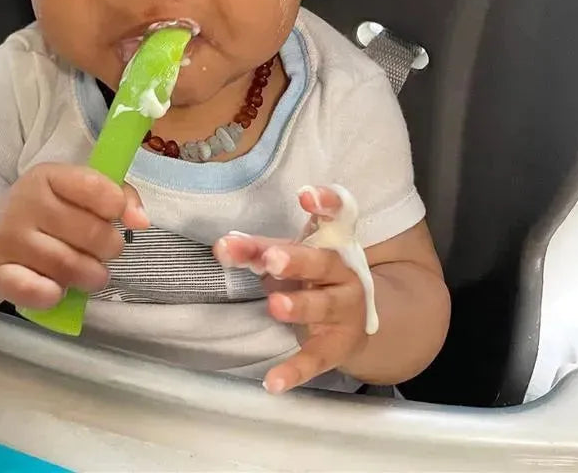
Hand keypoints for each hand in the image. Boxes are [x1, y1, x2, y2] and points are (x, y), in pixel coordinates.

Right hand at [0, 163, 148, 309]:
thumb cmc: (48, 212)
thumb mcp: (78, 192)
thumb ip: (119, 196)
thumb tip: (140, 220)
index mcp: (48, 176)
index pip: (94, 186)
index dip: (116, 206)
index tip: (115, 217)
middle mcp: (24, 203)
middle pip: (90, 232)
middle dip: (110, 247)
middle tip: (106, 251)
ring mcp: (8, 239)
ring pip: (68, 265)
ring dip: (92, 275)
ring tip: (92, 273)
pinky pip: (33, 290)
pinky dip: (53, 295)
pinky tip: (60, 291)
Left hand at [214, 186, 368, 393]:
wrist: (355, 320)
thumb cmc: (314, 275)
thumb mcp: (291, 255)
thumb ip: (257, 249)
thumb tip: (222, 245)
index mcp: (334, 241)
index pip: (338, 214)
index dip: (326, 202)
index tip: (306, 195)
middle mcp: (343, 271)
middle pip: (323, 262)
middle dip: (296, 260)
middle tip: (271, 259)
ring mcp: (345, 309)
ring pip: (324, 306)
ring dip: (299, 306)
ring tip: (274, 306)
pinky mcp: (338, 346)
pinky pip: (316, 358)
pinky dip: (295, 370)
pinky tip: (272, 382)